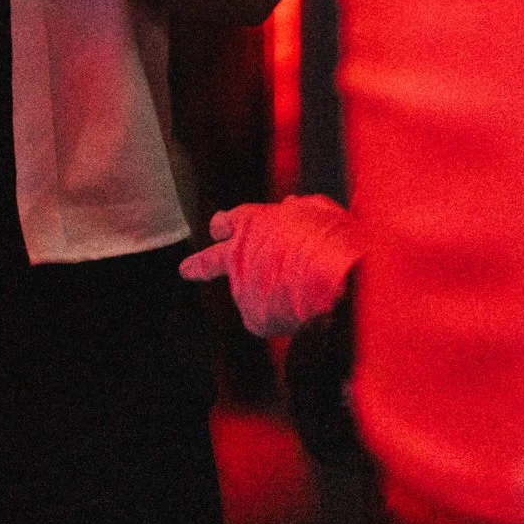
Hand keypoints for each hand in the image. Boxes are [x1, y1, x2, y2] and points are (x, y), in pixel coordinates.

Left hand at [178, 195, 360, 338]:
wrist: (337, 279)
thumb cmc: (330, 239)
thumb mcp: (316, 210)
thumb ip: (298, 209)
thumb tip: (291, 204)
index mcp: (251, 223)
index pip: (226, 222)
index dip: (224, 226)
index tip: (220, 228)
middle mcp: (238, 254)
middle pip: (208, 261)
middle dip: (197, 265)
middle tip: (186, 270)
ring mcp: (242, 288)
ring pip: (250, 293)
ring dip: (268, 294)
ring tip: (300, 294)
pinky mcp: (252, 317)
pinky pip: (265, 318)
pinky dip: (280, 316)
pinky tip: (302, 310)